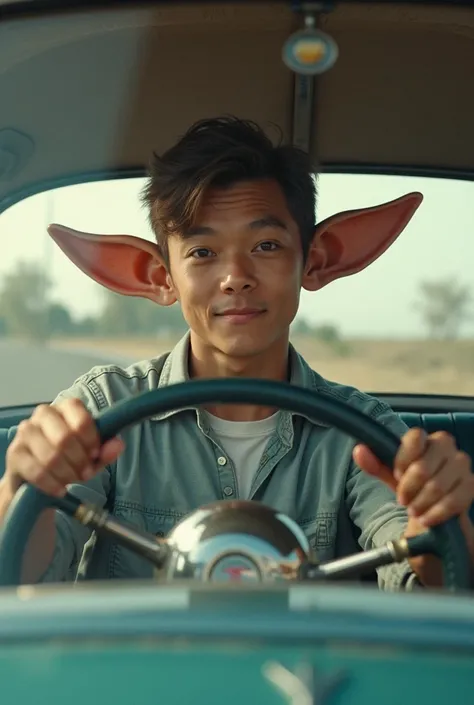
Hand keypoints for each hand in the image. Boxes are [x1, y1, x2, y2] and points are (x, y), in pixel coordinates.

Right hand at [4, 398, 123, 496]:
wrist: (36, 481)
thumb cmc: (68, 460)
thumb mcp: (91, 457)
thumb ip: (105, 451)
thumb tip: (118, 444)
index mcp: (66, 408)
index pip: (81, 416)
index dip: (91, 439)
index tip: (95, 455)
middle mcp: (43, 413)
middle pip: (65, 437)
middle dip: (79, 460)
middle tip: (85, 473)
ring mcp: (25, 432)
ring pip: (51, 455)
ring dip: (66, 473)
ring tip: (72, 481)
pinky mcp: (14, 453)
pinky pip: (36, 470)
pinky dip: (52, 483)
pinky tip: (59, 489)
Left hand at [353, 428, 473, 584]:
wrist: (434, 508)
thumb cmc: (412, 486)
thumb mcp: (391, 476)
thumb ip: (375, 464)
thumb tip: (359, 450)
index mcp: (426, 438)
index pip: (415, 437)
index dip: (402, 459)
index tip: (396, 475)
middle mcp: (446, 446)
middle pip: (423, 466)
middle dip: (409, 488)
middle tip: (403, 500)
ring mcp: (461, 465)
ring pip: (437, 486)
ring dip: (421, 503)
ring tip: (414, 510)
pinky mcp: (471, 485)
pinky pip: (453, 501)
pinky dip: (436, 513)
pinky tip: (427, 519)